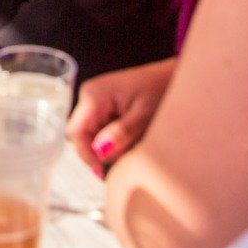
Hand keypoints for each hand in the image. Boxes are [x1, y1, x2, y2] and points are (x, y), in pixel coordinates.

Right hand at [67, 57, 176, 177]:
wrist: (171, 76)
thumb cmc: (160, 90)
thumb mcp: (143, 116)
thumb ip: (121, 134)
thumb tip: (100, 152)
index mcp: (94, 95)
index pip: (76, 132)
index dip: (86, 154)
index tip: (101, 171)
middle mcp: (88, 95)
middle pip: (81, 135)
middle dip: (99, 150)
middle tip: (124, 156)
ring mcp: (93, 99)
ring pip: (89, 134)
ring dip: (107, 145)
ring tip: (132, 141)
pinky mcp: (100, 104)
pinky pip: (98, 128)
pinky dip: (111, 138)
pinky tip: (130, 134)